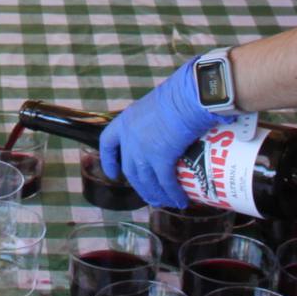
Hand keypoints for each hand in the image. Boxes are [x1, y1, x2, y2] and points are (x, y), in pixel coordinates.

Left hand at [99, 58, 220, 208]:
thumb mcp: (156, 105)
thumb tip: (169, 128)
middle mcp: (130, 138)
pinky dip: (173, 194)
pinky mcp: (161, 159)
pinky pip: (166, 182)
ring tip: (166, 202)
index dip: (109, 160)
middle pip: (130, 170)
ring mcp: (143, 149)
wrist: (188, 95)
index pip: (107, 143)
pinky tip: (181, 200)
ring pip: (146, 181)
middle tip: (151, 196)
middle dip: (141, 187)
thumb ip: (156, 120)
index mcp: (125, 121)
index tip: (113, 173)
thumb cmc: (178, 93)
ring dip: (156, 195)